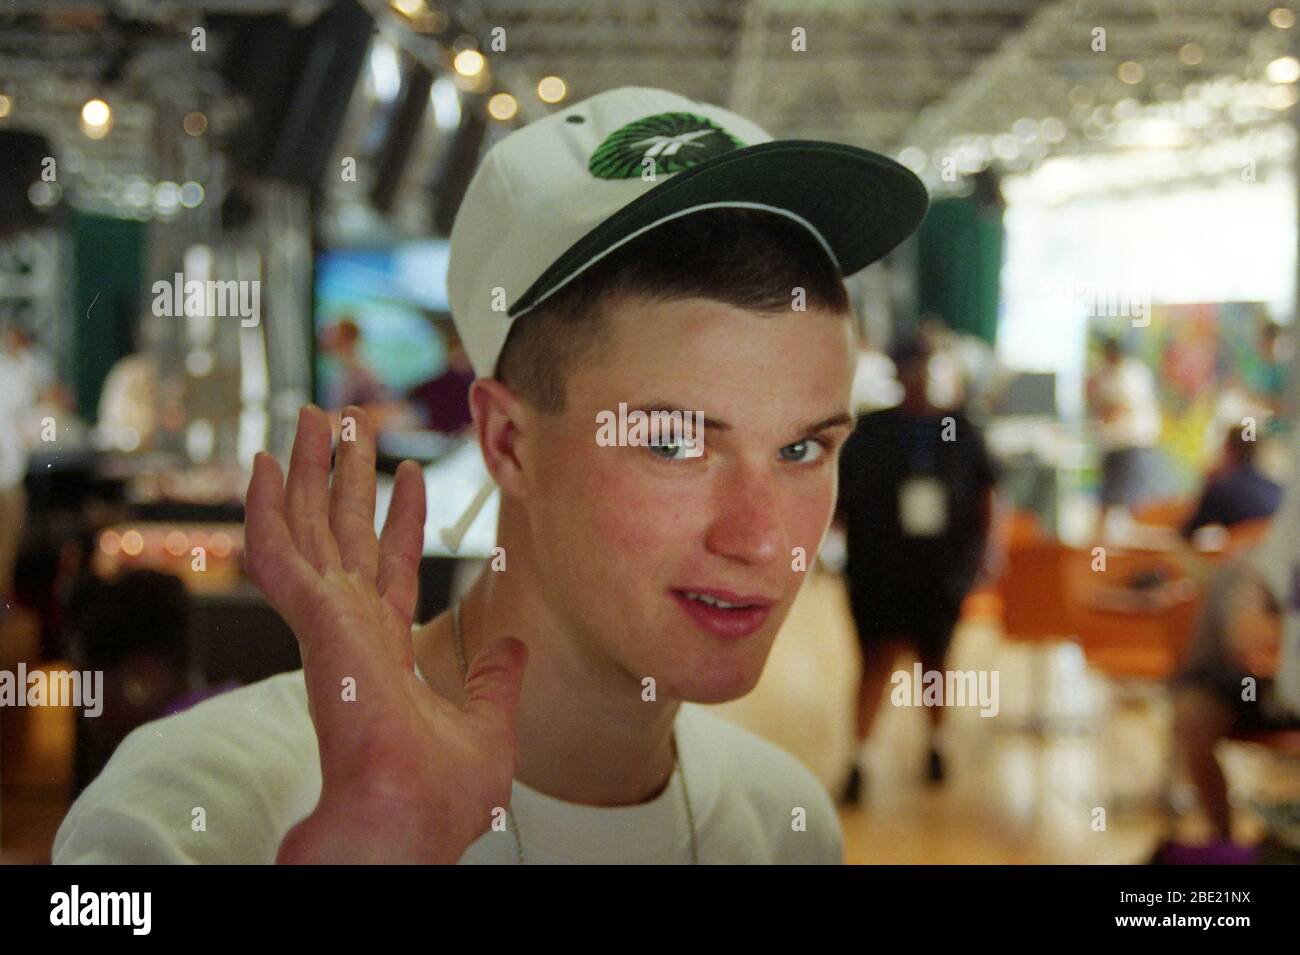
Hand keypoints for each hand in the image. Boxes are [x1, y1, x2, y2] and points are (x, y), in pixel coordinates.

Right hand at [244, 405, 526, 862]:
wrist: (408, 820)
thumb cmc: (440, 793)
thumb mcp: (488, 720)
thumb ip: (495, 677)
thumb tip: (514, 646)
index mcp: (385, 646)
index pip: (391, 564)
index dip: (399, 516)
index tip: (408, 472)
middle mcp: (350, 626)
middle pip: (342, 532)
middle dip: (343, 474)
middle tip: (340, 418)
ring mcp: (326, 621)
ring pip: (308, 526)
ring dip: (306, 469)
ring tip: (310, 414)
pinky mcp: (312, 620)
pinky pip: (277, 552)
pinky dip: (264, 506)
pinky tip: (259, 462)